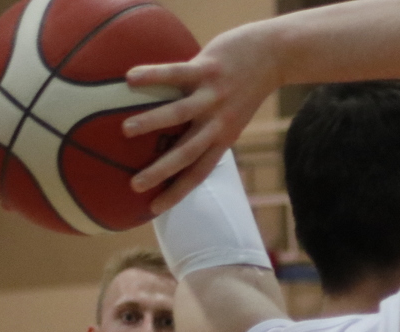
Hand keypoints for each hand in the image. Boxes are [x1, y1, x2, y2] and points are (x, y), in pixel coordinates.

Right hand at [124, 22, 282, 210]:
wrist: (273, 54)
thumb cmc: (244, 87)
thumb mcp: (231, 117)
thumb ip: (206, 129)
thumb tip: (172, 141)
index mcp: (223, 138)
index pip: (199, 172)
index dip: (178, 192)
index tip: (155, 209)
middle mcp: (218, 121)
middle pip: (187, 152)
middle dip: (161, 170)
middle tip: (135, 184)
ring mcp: (213, 95)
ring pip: (180, 113)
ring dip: (153, 122)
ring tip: (126, 130)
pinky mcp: (208, 67)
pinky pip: (176, 72)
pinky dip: (154, 75)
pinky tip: (130, 79)